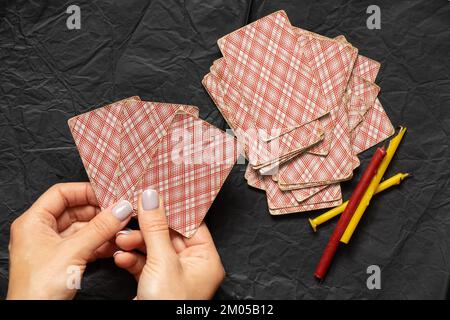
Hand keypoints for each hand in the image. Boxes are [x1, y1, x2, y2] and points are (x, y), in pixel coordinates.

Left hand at [7, 183, 133, 299]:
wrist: (34, 318)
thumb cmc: (39, 288)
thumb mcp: (74, 252)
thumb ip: (100, 228)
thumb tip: (121, 208)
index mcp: (34, 222)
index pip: (61, 194)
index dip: (85, 191)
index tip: (109, 194)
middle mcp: (41, 230)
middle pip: (74, 210)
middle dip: (99, 211)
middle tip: (120, 211)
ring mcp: (52, 246)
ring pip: (82, 228)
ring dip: (102, 228)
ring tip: (121, 227)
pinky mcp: (62, 260)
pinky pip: (84, 244)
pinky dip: (100, 243)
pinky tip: (115, 243)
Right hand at [113, 189, 224, 299]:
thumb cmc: (168, 305)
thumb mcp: (162, 262)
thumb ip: (156, 227)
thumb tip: (151, 196)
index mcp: (205, 259)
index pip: (191, 224)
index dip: (172, 208)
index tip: (155, 192)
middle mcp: (192, 266)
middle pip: (168, 234)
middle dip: (146, 227)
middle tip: (129, 215)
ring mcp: (173, 276)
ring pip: (153, 248)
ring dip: (135, 243)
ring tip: (120, 240)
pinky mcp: (155, 285)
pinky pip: (144, 264)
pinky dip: (131, 259)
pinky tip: (120, 257)